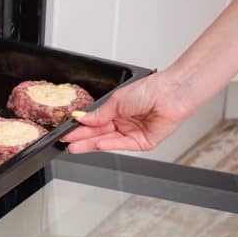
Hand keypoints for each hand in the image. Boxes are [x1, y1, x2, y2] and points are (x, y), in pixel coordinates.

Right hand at [61, 70, 193, 152]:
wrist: (171, 93)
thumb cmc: (150, 90)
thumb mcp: (117, 100)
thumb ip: (99, 113)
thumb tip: (82, 118)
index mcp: (118, 110)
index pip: (95, 122)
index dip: (81, 127)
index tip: (67, 131)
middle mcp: (125, 122)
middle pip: (99, 133)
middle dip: (82, 138)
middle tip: (66, 142)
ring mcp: (133, 133)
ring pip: (108, 141)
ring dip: (90, 144)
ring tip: (74, 147)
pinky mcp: (143, 142)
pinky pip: (123, 144)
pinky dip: (109, 144)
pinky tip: (96, 144)